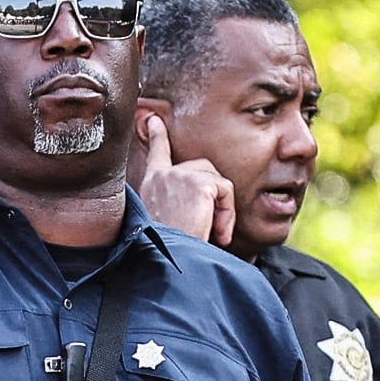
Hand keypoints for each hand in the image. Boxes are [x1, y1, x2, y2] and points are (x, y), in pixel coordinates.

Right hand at [129, 112, 234, 245]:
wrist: (171, 261)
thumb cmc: (171, 249)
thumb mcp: (166, 221)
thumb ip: (176, 202)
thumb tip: (202, 197)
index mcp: (151, 184)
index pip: (156, 152)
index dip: (156, 136)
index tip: (152, 119)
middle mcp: (162, 175)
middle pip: (203, 169)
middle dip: (214, 196)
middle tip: (211, 227)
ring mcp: (179, 175)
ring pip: (217, 181)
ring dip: (221, 208)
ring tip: (212, 231)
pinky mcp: (198, 183)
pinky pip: (225, 190)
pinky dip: (228, 212)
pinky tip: (217, 232)